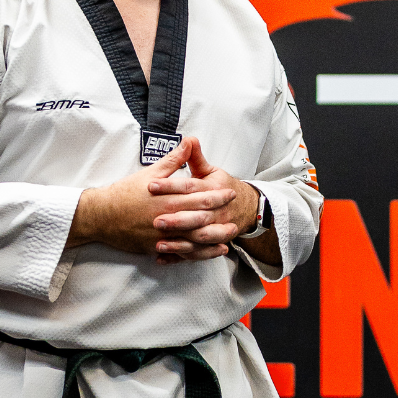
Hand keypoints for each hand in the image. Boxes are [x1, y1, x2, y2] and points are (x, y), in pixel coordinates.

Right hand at [66, 137, 237, 259]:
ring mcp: (162, 235)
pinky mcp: (156, 247)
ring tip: (229, 236)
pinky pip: (181, 252)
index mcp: (168, 198)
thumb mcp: (150, 173)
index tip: (230, 192)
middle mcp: (167, 217)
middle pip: (200, 218)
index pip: (198, 196)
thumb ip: (173, 160)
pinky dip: (198, 253)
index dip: (216, 194)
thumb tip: (188, 142)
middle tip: (236, 215)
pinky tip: (211, 252)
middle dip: (220, 217)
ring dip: (213, 238)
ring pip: (193, 239)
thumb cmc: (125, 193)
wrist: (102, 215)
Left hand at [147, 137, 263, 264]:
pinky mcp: (210, 243)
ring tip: (159, 242)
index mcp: (213, 190)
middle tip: (156, 220)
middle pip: (196, 216)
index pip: (190, 187)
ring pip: (198, 239)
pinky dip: (179, 257)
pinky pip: (196, 254)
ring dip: (179, 243)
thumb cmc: (221, 188)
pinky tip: (161, 257)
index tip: (151, 185)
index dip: (170, 185)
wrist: (246, 208)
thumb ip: (195, 157)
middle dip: (177, 219)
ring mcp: (215, 229)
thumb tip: (189, 139)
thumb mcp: (210, 171)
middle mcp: (216, 211)